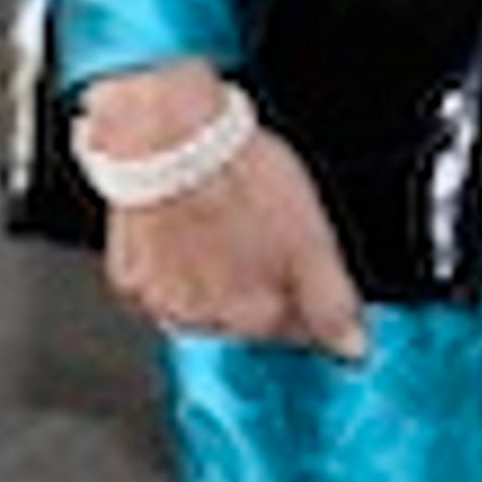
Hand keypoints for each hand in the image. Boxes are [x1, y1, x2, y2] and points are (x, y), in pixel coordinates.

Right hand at [82, 61, 368, 360]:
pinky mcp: (130, 277)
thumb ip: (334, 302)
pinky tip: (187, 233)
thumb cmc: (238, 172)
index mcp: (256, 316)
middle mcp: (206, 321)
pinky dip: (175, 266)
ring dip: (217, 279)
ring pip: (203, 305)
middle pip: (247, 320)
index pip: (296, 333)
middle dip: (259, 286)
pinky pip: (160, 284)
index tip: (301, 269)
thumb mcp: (313, 237)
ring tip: (224, 227)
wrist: (168, 135)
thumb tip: (351, 346)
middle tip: (259, 235)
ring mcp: (164, 301)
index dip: (306, 298)